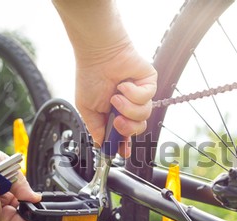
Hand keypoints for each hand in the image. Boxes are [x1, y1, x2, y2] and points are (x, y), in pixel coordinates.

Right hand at [75, 41, 156, 157]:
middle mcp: (129, 105)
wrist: (98, 53)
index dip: (125, 144)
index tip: (123, 152)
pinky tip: (124, 84)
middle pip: (138, 128)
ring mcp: (141, 95)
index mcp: (115, 112)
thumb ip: (95, 128)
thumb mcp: (87, 108)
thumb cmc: (90, 76)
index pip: (124, 134)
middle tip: (117, 120)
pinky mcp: (149, 84)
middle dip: (128, 128)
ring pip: (143, 115)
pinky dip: (133, 93)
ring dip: (128, 108)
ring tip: (116, 97)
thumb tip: (101, 144)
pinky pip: (146, 98)